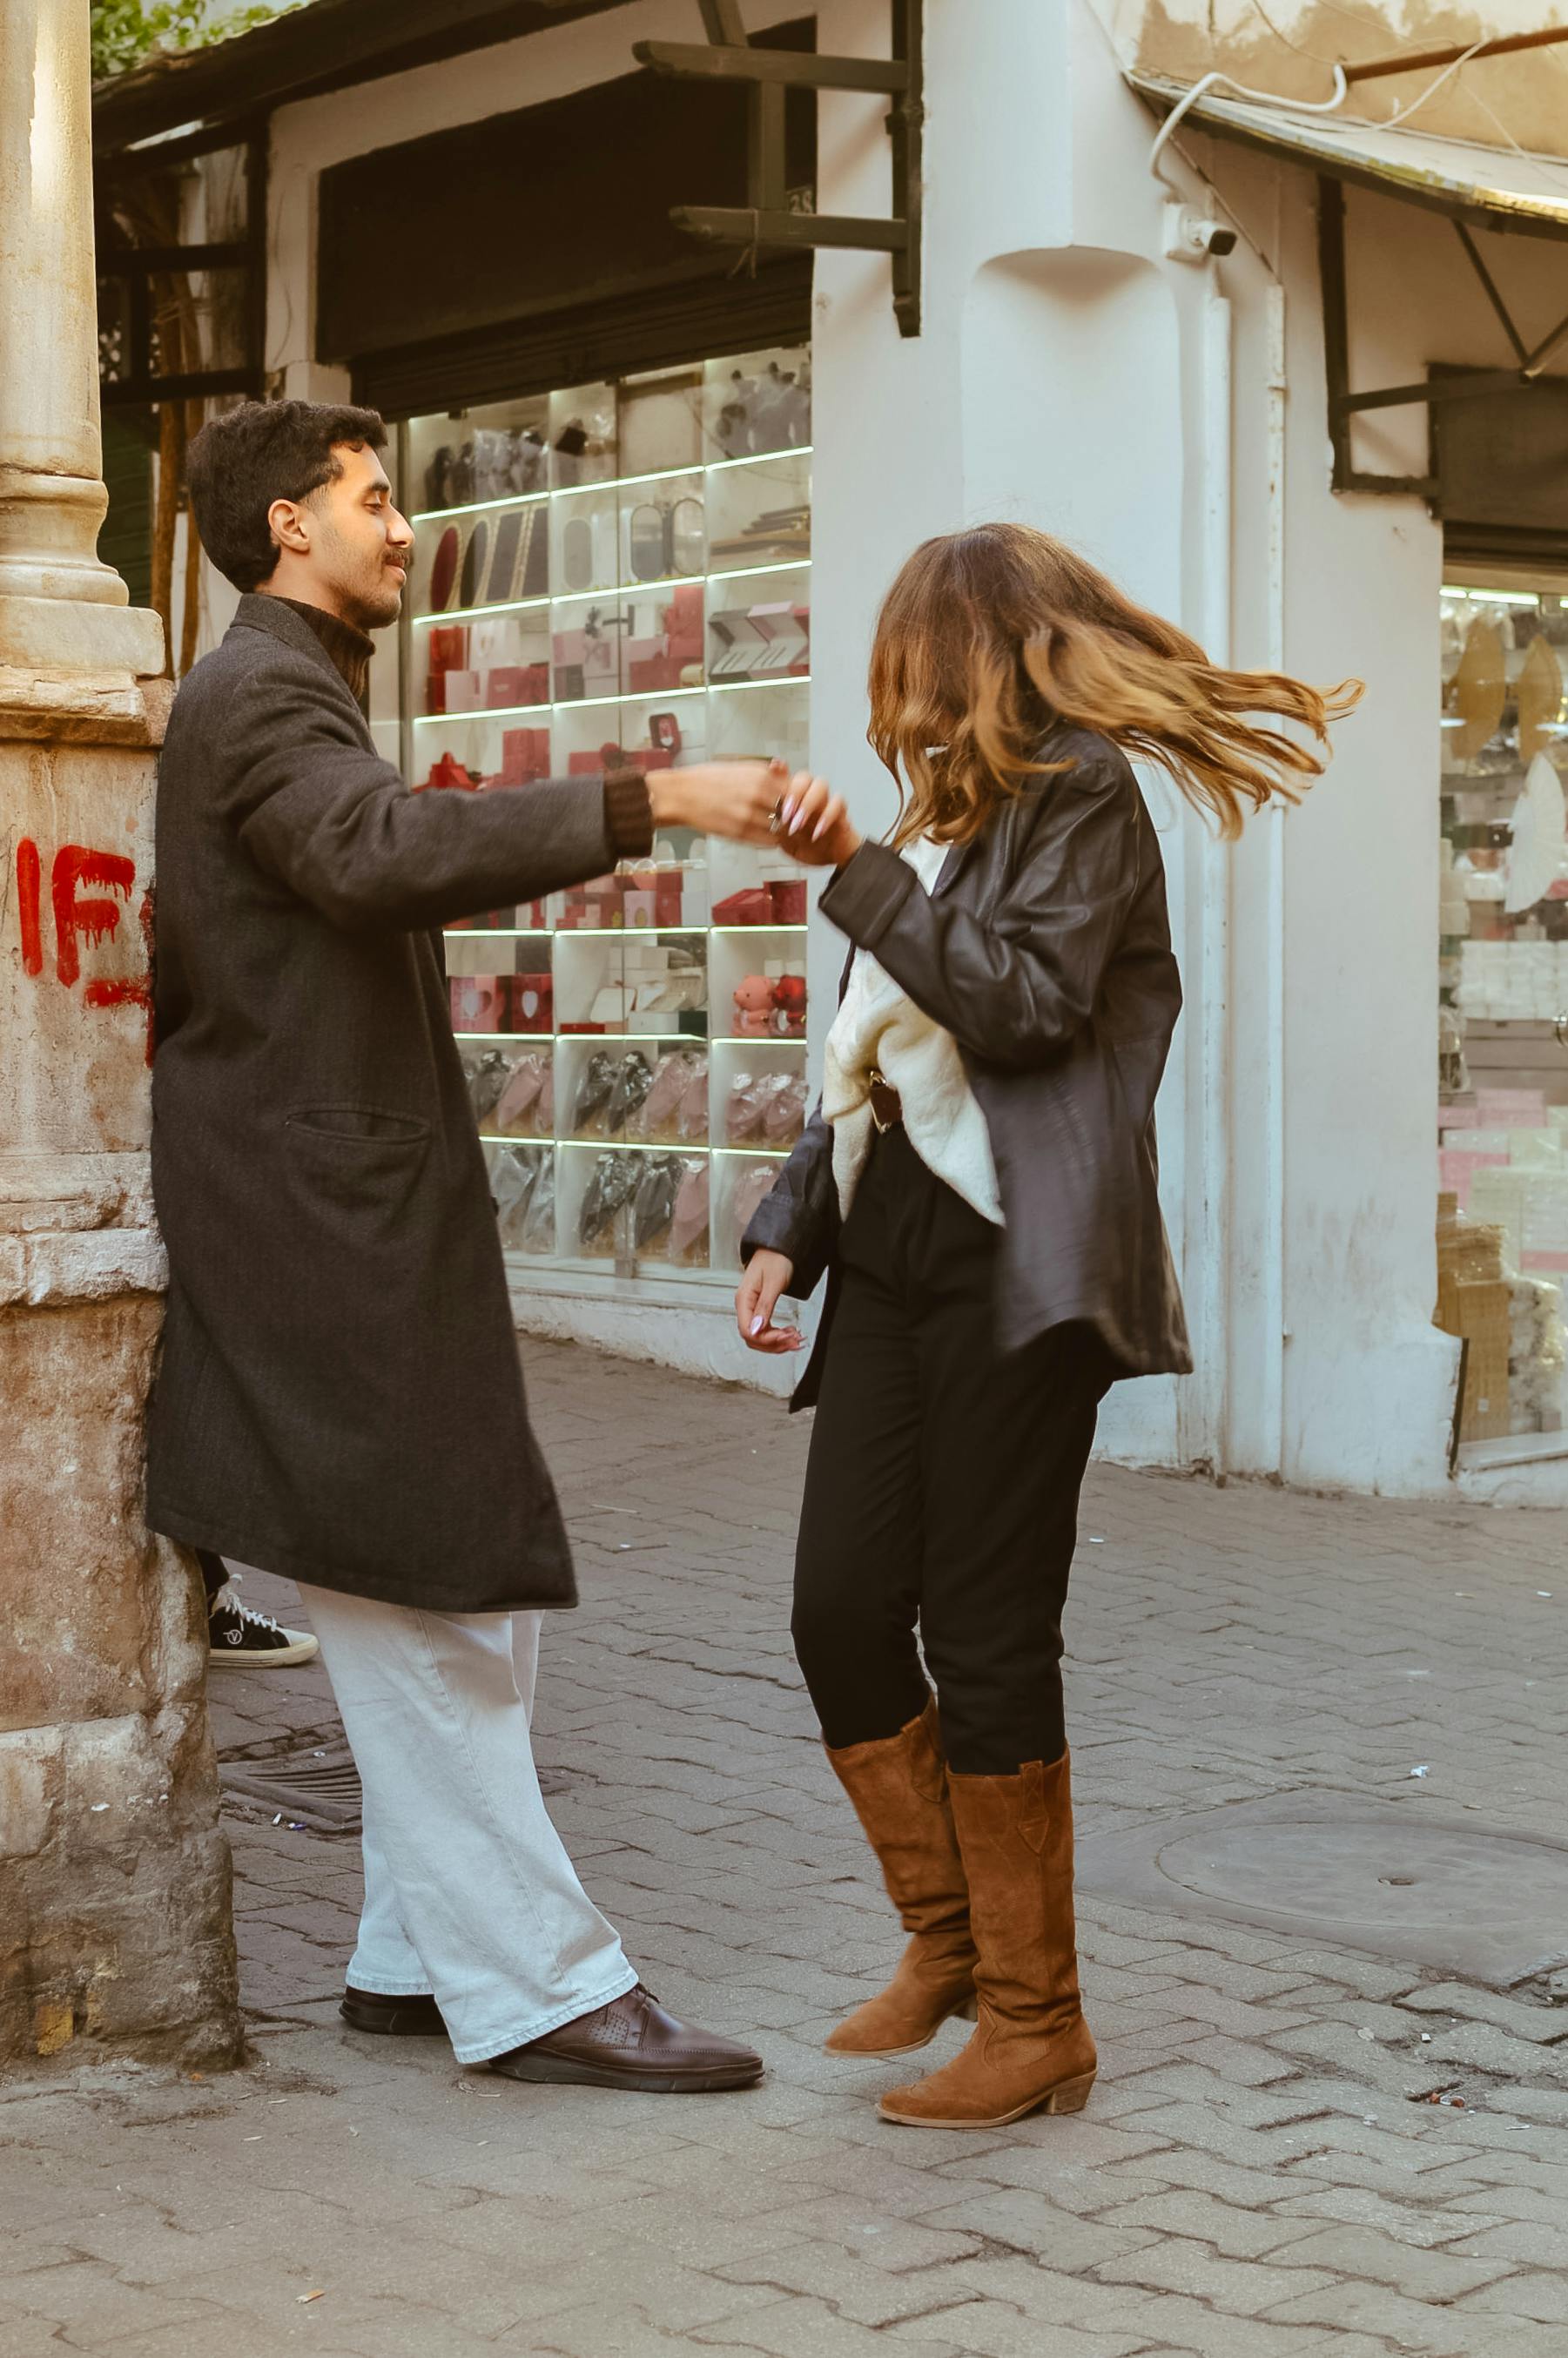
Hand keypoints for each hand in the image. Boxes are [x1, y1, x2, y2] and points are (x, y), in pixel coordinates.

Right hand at [649, 759, 788, 845]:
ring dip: (780, 830)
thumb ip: (766, 772)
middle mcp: (758, 794)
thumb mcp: (740, 766)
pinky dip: (770, 839)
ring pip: (781, 828)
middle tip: (788, 819)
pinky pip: (768, 840)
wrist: (682, 795)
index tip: (794, 803)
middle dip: (791, 816)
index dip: (797, 800)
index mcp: (760, 775)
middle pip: (791, 811)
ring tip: (773, 827)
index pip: (794, 791)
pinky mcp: (739, 832)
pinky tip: (763, 834)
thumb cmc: (708, 779)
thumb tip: (785, 771)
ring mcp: (749, 815)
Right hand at [736, 1250, 803, 1353]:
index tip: (784, 1338)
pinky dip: (778, 1335)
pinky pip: (765, 1329)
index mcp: (743, 1299)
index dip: (766, 1339)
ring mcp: (752, 1308)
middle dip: (773, 1344)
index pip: (748, 1331)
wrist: (779, 1248)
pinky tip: (789, 1333)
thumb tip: (756, 1329)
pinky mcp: (760, 1308)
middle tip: (794, 1342)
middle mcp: (745, 1306)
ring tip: (795, 1339)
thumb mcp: (773, 1283)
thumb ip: (764, 1307)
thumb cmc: (775, 1259)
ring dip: (777, 1342)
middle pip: (753, 1338)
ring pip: (760, 1336)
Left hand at [777, 772, 860, 869]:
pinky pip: (837, 804)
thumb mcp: (781, 838)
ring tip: (798, 823)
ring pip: (821, 785)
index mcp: (793, 797)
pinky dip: (826, 817)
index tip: (773, 769)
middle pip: (804, 777)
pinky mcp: (841, 811)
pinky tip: (816, 833)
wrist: (828, 858)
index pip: (787, 775)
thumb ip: (772, 825)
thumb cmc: (804, 844)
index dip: (780, 769)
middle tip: (785, 813)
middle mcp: (809, 794)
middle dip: (794, 792)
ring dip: (808, 802)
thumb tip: (759, 817)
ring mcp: (825, 801)